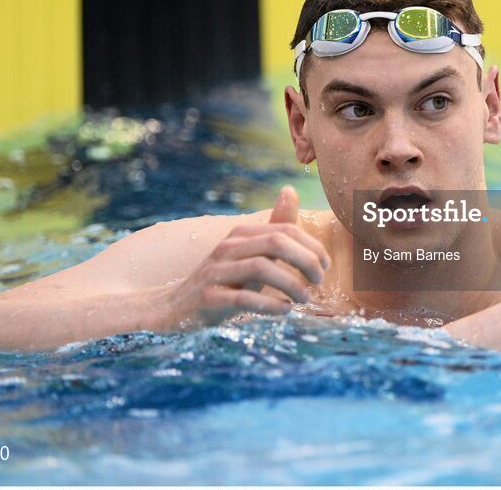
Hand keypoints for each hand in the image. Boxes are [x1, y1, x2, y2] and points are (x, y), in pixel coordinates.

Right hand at [163, 185, 330, 328]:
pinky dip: (270, 304)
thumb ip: (274, 226)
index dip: (312, 246)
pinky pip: (244, 298)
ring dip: (292, 284)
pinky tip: (285, 310)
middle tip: (319, 281)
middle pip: (276, 242)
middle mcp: (228, 247)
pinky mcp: (209, 298)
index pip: (285, 229)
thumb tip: (291, 190)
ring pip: (261, 268)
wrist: (174, 307)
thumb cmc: (224, 279)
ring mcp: (216, 271)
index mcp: (241, 234)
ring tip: (306, 298)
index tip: (326, 266)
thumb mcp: (251, 252)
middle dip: (306, 260)